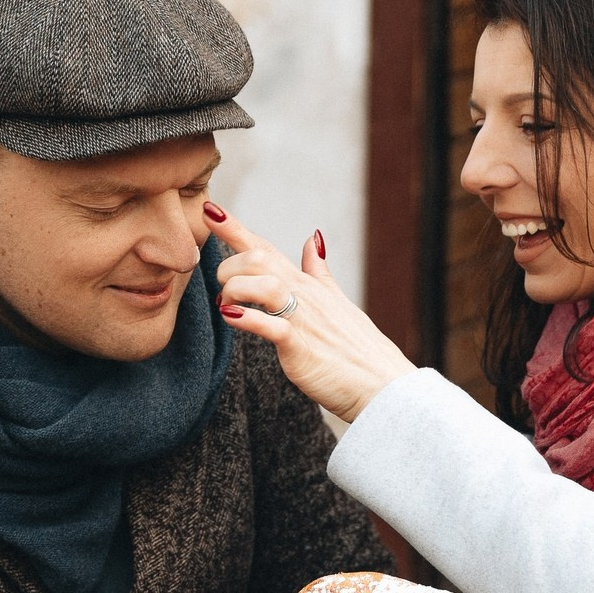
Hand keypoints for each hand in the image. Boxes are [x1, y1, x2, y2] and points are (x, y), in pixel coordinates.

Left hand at [206, 207, 413, 424]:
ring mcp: (304, 319)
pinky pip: (272, 326)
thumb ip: (318, 271)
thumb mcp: (336, 301)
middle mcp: (304, 295)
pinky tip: (232, 316)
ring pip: (264, 285)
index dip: (235, 228)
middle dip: (229, 266)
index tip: (209, 209)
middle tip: (223, 289)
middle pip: (260, 258)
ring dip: (236, 289)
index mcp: (307, 284)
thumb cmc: (358, 348)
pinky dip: (248, 319)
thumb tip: (312, 238)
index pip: (267, 247)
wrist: (384, 384)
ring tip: (228, 305)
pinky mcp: (301, 348)